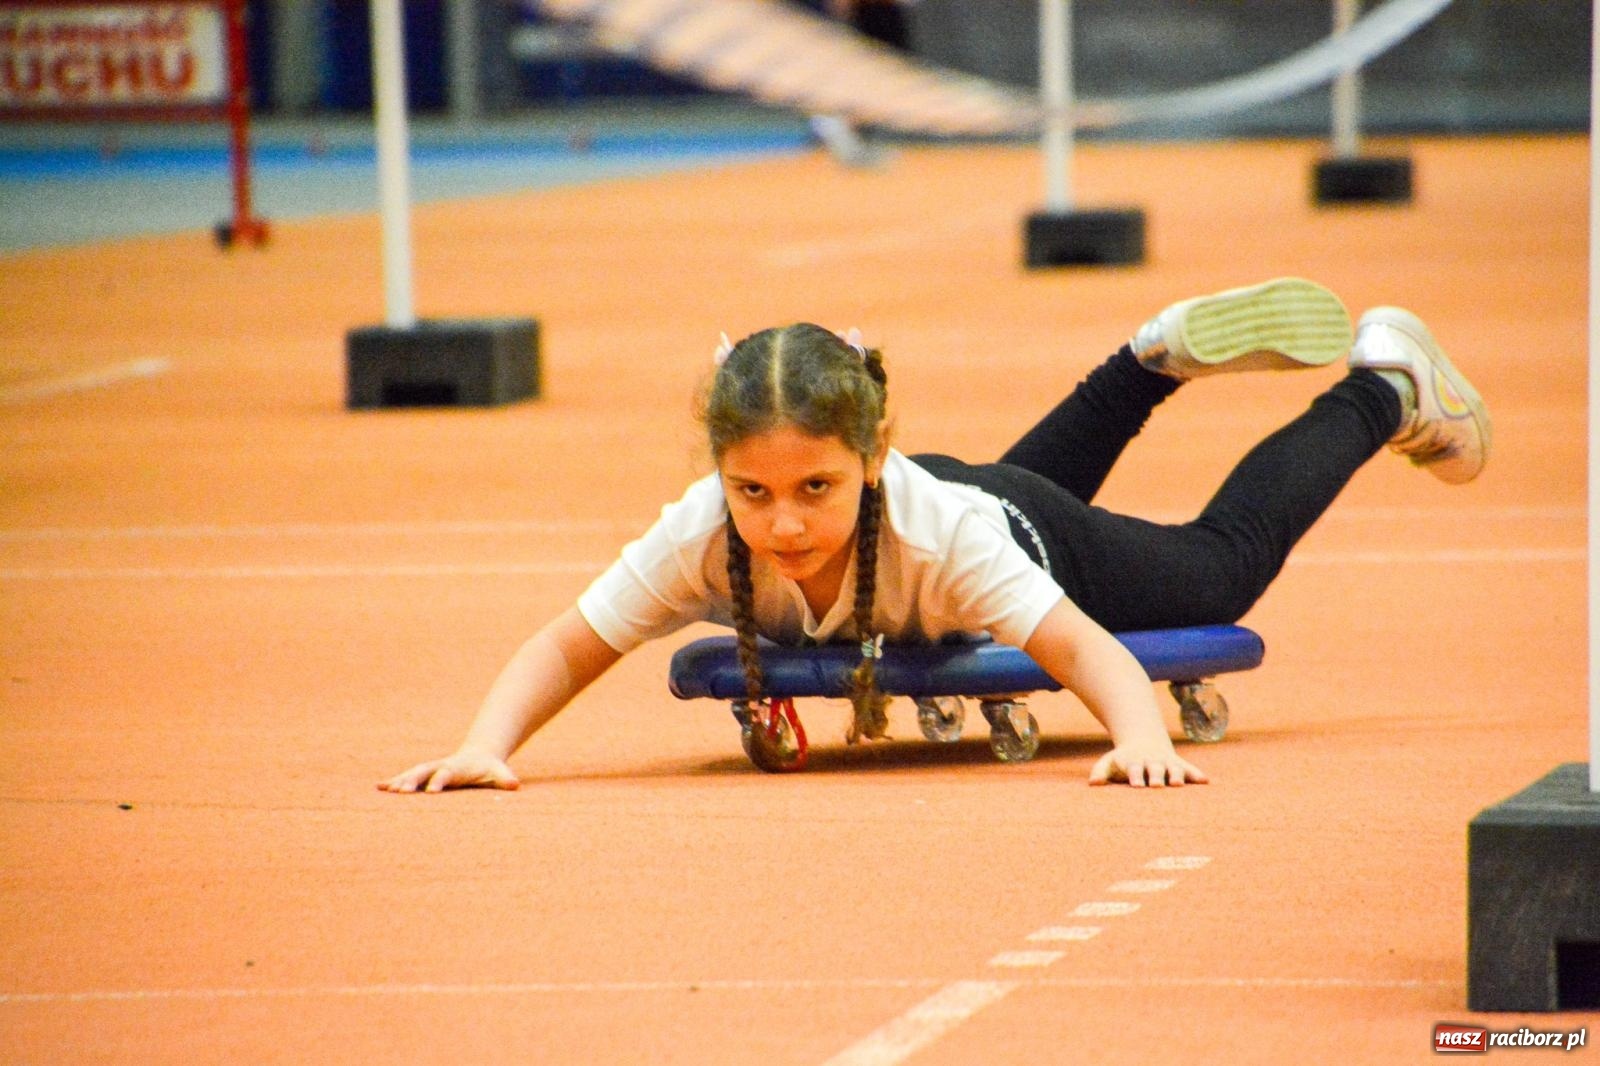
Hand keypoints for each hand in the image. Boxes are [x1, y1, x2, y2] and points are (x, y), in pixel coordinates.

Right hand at [378, 749, 519, 793]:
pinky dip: (393, 782)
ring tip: (385, 790)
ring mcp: (430, 769)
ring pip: (412, 774)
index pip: (446, 774)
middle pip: (423, 772)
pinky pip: (406, 777)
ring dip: (399, 781)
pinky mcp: (424, 774)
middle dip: (412, 780)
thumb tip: (515, 785)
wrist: (479, 755)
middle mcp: (440, 766)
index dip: (439, 781)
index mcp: (457, 766)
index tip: (431, 791)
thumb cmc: (489, 767)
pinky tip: (378, 787)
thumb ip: (505, 778)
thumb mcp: (499, 771)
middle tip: (401, 792)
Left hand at [1089, 740, 1207, 787]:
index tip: (1135, 784)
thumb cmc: (1124, 760)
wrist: (1144, 742)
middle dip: (1156, 776)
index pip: (1134, 768)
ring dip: (1176, 775)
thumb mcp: (1110, 762)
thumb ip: (1100, 771)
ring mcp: (1167, 763)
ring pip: (1174, 769)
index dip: (1135, 775)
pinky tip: (1205, 781)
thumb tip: (1092, 783)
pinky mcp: (1180, 765)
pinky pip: (1190, 769)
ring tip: (1178, 784)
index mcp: (1134, 762)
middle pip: (1155, 769)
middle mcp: (1152, 762)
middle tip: (1156, 784)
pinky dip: (1197, 774)